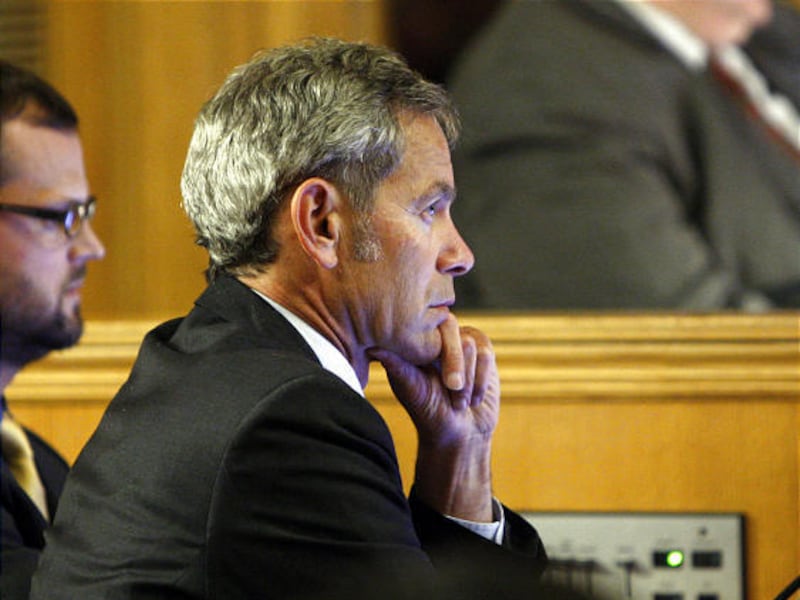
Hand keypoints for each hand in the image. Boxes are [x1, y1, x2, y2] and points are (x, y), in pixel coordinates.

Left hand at [368, 313, 499, 447]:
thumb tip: (373, 345)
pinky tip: (473, 398)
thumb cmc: (429, 411)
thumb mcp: (410, 388)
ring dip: (468, 380)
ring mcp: (461, 342)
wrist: (460, 434)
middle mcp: (439, 337)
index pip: (430, 329)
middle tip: (452, 391)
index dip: (438, 355)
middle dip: (456, 370)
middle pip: (455, 334)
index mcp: (417, 342)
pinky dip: (480, 381)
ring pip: (472, 345)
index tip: (439, 381)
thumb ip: (395, 364)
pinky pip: (487, 354)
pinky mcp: (482, 352)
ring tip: (458, 401)